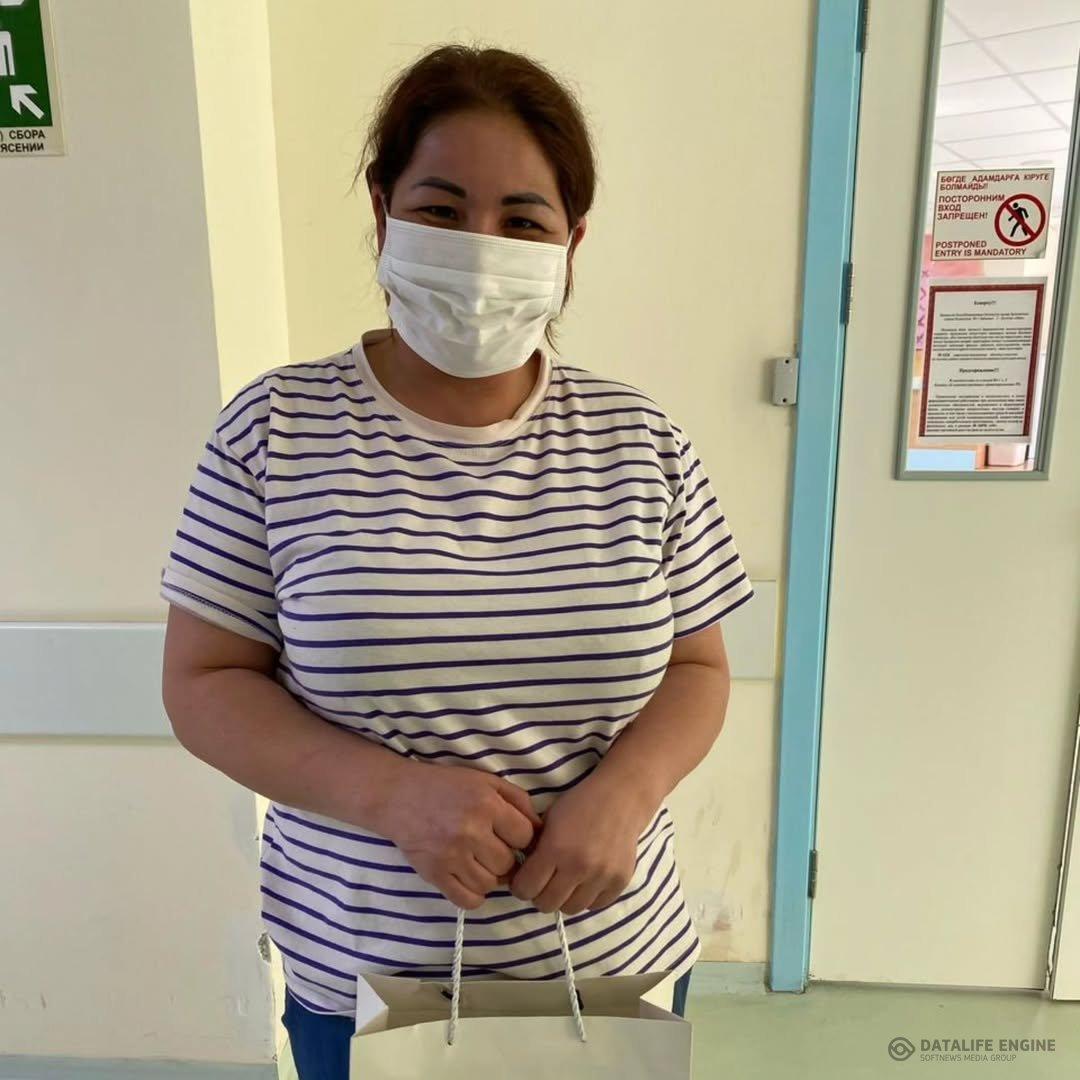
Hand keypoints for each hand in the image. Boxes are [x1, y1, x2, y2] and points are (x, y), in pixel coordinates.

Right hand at [382, 761, 542, 909]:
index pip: (525, 836)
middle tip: (494, 848)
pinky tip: (469, 876)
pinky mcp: (435, 874)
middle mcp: (471, 831)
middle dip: (506, 857)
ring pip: (491, 884)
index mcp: (487, 805)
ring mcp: (452, 856)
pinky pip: (468, 900)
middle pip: (509, 863)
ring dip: (491, 876)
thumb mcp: (486, 781)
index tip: (512, 835)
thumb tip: (541, 829)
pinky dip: (474, 893)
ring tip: (480, 861)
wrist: (399, 796)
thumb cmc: (447, 786)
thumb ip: (518, 800)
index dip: (522, 837)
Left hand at [509, 770, 653, 915]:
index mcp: (556, 848)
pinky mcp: (620, 881)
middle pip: (547, 905)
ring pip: (571, 909)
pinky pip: (595, 905)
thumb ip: (535, 849)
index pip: (526, 889)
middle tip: (544, 882)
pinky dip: (587, 898)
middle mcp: (579, 866)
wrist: (621, 797)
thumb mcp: (548, 820)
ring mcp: (602, 876)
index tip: (524, 879)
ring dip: (565, 898)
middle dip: (540, 895)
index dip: (520, 886)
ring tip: (567, 882)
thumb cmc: (579, 804)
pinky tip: (586, 881)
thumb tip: (522, 875)